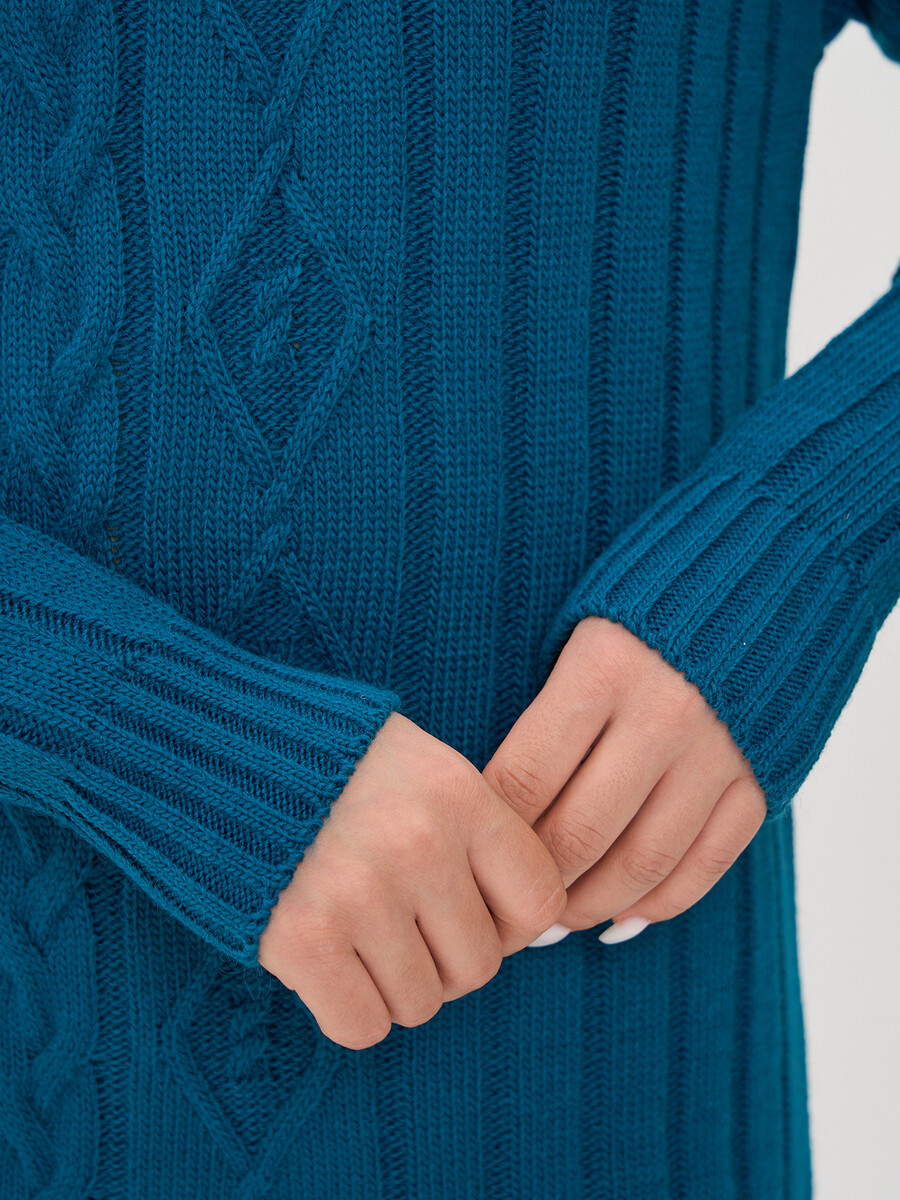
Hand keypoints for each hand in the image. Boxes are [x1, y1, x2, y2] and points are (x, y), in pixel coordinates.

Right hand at [257, 712, 566, 1049]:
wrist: (217, 752)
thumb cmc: (332, 766)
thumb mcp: (419, 765)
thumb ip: (473, 832)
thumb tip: (525, 927)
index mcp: (458, 794)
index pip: (539, 900)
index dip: (512, 924)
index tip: (475, 914)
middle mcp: (419, 844)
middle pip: (478, 965)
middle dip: (444, 959)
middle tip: (400, 925)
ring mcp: (361, 893)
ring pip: (421, 1003)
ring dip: (392, 984)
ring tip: (357, 933)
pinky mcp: (303, 938)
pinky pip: (362, 1027)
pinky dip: (348, 1009)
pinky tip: (328, 962)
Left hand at [481, 616, 766, 942]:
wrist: (764, 574)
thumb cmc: (641, 605)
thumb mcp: (579, 628)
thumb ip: (545, 707)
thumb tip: (494, 805)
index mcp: (603, 667)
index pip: (526, 777)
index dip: (492, 828)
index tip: (471, 851)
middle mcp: (664, 713)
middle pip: (579, 833)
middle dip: (534, 880)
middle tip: (508, 900)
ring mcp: (718, 750)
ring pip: (642, 864)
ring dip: (590, 906)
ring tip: (556, 918)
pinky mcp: (762, 776)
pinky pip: (706, 864)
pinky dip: (659, 904)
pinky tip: (622, 918)